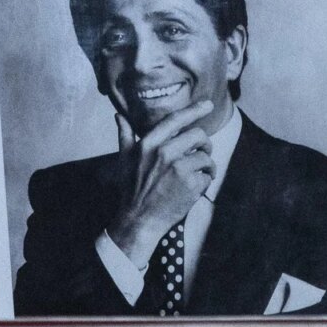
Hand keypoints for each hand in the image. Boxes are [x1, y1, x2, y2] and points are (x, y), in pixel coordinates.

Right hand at [106, 100, 215, 266]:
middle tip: (202, 153)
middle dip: (204, 144)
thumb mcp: (124, 159)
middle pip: (198, 135)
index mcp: (148, 144)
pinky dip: (205, 182)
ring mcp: (179, 169)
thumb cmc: (131, 190)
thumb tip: (118, 116)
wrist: (138, 221)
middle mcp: (164, 153)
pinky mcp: (191, 185)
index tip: (208, 105)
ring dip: (207, 166)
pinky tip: (194, 188)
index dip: (194, 110)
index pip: (176, 120)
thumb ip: (125, 135)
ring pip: (206, 157)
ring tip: (199, 174)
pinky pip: (207, 176)